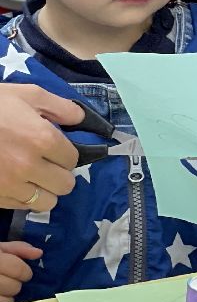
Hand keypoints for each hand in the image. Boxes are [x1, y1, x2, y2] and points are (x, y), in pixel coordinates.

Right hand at [0, 85, 82, 211]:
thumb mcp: (28, 94)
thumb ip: (61, 107)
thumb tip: (81, 119)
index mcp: (43, 139)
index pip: (72, 160)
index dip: (66, 154)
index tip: (55, 149)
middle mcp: (30, 166)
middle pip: (65, 185)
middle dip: (59, 175)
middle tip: (47, 165)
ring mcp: (9, 185)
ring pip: (46, 202)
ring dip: (43, 190)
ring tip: (33, 177)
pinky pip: (21, 207)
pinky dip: (23, 199)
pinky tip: (16, 184)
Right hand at [0, 241, 40, 301]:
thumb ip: (19, 248)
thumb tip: (38, 253)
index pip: (19, 270)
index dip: (25, 273)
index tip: (24, 273)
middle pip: (14, 287)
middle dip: (16, 284)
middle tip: (10, 281)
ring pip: (7, 301)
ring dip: (8, 297)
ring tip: (2, 289)